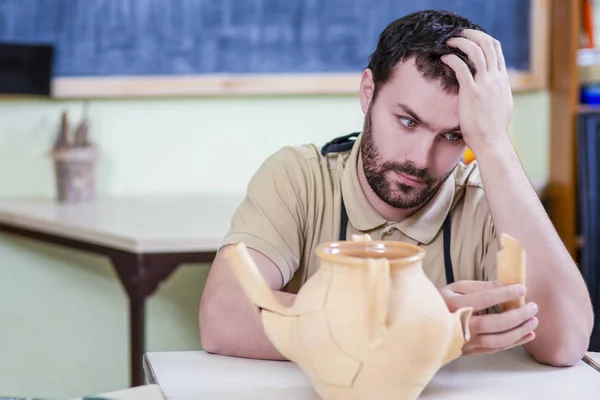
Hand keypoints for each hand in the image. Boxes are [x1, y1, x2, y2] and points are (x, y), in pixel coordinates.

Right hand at [440, 280, 537, 355]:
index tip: (521, 289)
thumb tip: (501, 285)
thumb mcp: (454, 288)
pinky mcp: (471, 350)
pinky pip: (495, 349)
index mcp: (453, 305)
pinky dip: (514, 343)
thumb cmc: (441, 302)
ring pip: (497, 340)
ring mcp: (465, 341)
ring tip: (533, 321)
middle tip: (533, 307)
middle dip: (517, 315)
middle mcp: (459, 325)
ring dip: (519, 331)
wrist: (424, 325)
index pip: (483, 299)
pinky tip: (527, 335)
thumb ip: (477, 286)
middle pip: (493, 323)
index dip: (504, 294)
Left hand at [441, 29, 513, 154]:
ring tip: (449, 42)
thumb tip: (494, 89)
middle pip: (488, 45)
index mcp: (503, 80)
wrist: (492, 141)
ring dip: (461, 43)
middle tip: (459, 34)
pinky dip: (452, 59)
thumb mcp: (502, 105)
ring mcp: (485, 84)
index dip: (483, 39)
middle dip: (472, 35)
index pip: (496, 50)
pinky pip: (461, 68)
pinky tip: (444, 59)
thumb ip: (498, 92)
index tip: (471, 38)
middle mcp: (496, 78)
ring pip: (476, 51)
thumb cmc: (493, 128)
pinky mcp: (472, 92)